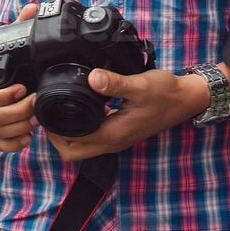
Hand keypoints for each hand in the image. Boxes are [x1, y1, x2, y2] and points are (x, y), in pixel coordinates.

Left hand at [45, 69, 208, 162]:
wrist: (186, 100)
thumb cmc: (166, 93)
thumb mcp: (140, 85)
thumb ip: (116, 83)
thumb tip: (92, 78)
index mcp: (113, 134)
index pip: (72, 145)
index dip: (53, 132)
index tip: (43, 111)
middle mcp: (113, 141)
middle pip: (72, 152)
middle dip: (55, 138)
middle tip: (46, 112)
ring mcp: (117, 139)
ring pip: (82, 146)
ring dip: (67, 133)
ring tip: (56, 109)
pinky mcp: (120, 132)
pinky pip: (93, 136)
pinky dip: (80, 127)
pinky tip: (79, 106)